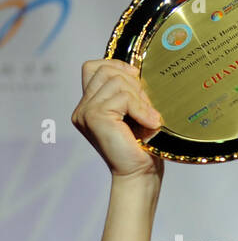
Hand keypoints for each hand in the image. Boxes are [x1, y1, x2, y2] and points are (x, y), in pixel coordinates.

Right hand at [71, 59, 164, 179]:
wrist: (139, 175)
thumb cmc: (142, 148)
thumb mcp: (136, 115)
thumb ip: (129, 95)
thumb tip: (135, 71)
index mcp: (89, 105)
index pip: (93, 68)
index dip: (116, 65)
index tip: (137, 77)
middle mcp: (83, 108)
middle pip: (105, 70)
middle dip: (132, 82)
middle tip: (148, 106)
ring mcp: (86, 112)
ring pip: (116, 81)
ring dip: (139, 97)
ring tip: (150, 117)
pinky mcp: (95, 117)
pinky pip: (122, 97)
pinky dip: (141, 108)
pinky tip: (150, 123)